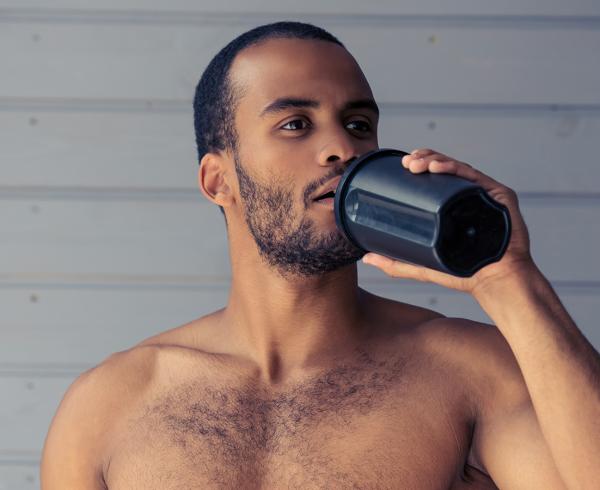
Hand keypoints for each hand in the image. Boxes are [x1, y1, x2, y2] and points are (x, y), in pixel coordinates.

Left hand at [361, 148, 534, 295]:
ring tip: (416, 163)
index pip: (435, 177)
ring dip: (435, 160)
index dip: (420, 165)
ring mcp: (485, 193)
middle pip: (445, 167)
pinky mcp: (499, 195)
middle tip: (406, 163)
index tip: (402, 166)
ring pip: (458, 168)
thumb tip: (366, 258)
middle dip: (424, 159)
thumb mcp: (422, 266)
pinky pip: (474, 176)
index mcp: (454, 204)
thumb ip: (395, 263)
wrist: (494, 281)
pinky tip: (437, 168)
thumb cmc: (462, 274)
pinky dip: (455, 169)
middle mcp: (469, 195)